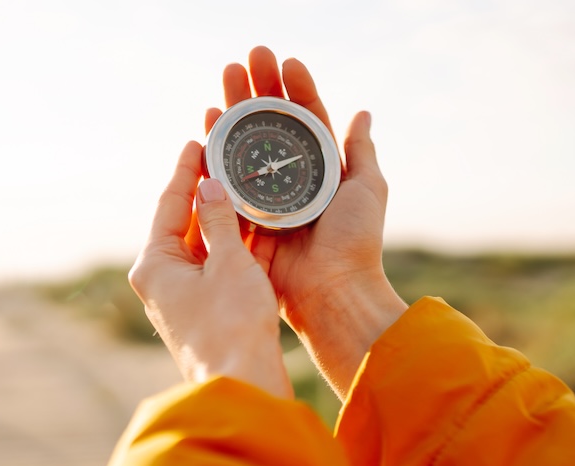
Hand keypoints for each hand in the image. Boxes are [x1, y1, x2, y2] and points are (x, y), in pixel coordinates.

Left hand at [129, 141, 291, 399]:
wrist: (243, 383)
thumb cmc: (232, 324)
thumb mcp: (229, 262)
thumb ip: (219, 220)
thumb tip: (210, 186)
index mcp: (154, 264)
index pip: (170, 204)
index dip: (186, 171)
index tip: (197, 141)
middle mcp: (162, 281)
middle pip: (186, 225)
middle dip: (209, 194)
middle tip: (226, 158)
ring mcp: (183, 298)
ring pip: (206, 247)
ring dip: (227, 220)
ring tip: (247, 186)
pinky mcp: (205, 313)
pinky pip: (219, 268)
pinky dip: (236, 248)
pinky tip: (257, 225)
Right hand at [206, 47, 406, 396]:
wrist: (331, 293)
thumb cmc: (356, 243)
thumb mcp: (368, 190)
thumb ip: (361, 152)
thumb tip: (363, 113)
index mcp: (322, 170)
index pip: (306, 119)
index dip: (294, 89)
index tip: (283, 62)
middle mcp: (292, 181)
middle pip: (269, 128)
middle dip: (255, 93)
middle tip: (241, 62)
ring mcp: (267, 200)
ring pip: (245, 149)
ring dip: (232, 115)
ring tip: (220, 84)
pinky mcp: (244, 221)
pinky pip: (226, 183)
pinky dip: (215, 155)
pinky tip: (206, 127)